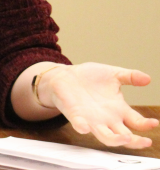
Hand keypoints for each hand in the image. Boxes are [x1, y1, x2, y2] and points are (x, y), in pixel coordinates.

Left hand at [42, 62, 157, 147]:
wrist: (64, 76)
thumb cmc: (89, 77)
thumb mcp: (113, 74)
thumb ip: (130, 77)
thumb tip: (147, 78)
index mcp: (118, 109)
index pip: (136, 122)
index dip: (145, 124)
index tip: (154, 123)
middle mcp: (107, 118)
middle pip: (124, 136)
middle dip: (134, 141)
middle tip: (145, 141)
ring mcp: (91, 119)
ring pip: (105, 137)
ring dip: (115, 139)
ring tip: (125, 138)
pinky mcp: (75, 115)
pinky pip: (78, 124)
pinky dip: (81, 127)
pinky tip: (84, 128)